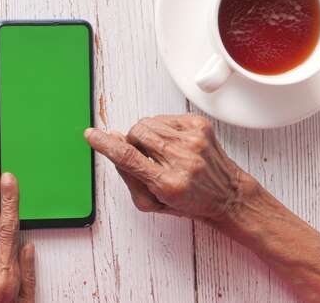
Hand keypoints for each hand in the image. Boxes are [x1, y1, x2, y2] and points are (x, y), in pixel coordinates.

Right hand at [84, 114, 257, 225]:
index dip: (105, 144)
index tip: (91, 135)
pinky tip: (173, 144)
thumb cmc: (189, 201)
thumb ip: (128, 174)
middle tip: (146, 158)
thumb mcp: (151, 202)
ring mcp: (194, 140)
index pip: (129, 157)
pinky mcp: (200, 125)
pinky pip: (163, 118)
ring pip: (147, 123)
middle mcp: (183, 160)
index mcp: (169, 184)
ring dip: (147, 136)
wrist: (228, 195)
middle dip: (133, 143)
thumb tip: (113, 141)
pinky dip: (162, 129)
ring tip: (161, 152)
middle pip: (135, 134)